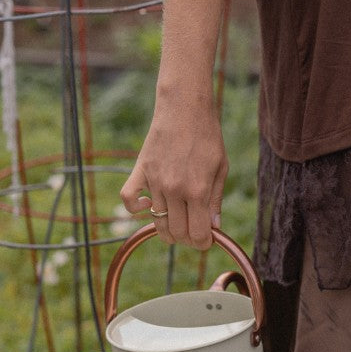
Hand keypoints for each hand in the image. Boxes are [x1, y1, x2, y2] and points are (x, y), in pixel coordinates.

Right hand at [119, 102, 227, 249]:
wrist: (185, 108)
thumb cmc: (208, 137)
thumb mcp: (221, 168)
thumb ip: (216, 200)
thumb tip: (214, 227)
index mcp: (198, 190)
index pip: (197, 234)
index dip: (203, 243)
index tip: (206, 240)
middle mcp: (174, 189)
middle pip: (176, 232)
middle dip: (187, 238)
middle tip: (194, 231)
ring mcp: (154, 181)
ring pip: (156, 221)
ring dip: (168, 228)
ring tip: (179, 220)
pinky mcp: (140, 171)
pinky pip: (127, 199)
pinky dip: (135, 208)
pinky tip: (147, 205)